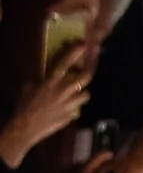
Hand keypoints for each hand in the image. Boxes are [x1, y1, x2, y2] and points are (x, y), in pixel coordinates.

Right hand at [0, 47, 89, 166]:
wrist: (26, 127)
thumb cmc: (24, 106)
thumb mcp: (28, 89)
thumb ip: (39, 83)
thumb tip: (42, 82)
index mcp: (51, 82)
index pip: (65, 63)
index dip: (75, 53)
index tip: (83, 44)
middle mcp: (63, 91)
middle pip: (85, 78)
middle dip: (88, 72)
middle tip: (87, 71)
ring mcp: (69, 104)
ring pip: (86, 95)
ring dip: (82, 93)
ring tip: (77, 94)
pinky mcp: (71, 116)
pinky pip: (76, 109)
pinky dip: (73, 108)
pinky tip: (65, 110)